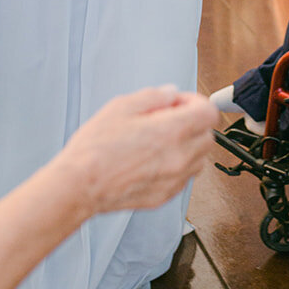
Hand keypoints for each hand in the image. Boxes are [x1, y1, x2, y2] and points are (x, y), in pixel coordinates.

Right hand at [61, 87, 219, 215]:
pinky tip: (153, 160)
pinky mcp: (165, 195)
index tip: (179, 103)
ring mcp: (174, 179)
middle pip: (208, 136)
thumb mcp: (121, 106)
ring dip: (188, 146)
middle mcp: (179, 157)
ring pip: (199, 159)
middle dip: (193, 124)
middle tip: (168, 119)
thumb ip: (153, 96)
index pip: (209, 112)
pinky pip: (184, 177)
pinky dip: (177, 166)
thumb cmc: (95, 149)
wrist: (80, 185)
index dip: (195, 102)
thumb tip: (171, 93)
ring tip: (160, 141)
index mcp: (172, 131)